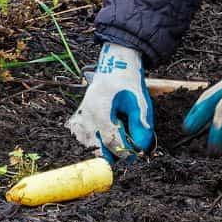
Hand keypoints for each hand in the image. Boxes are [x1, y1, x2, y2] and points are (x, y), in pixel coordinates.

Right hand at [67, 43, 153, 161]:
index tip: (135, 156)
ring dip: (100, 148)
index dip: (124, 151)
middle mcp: (87, 112)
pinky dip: (90, 140)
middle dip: (111, 154)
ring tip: (116, 145)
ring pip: (86, 142)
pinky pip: (81, 134)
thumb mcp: (140, 101)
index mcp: (102, 108)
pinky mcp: (79, 113)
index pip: (110, 139)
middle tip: (126, 155)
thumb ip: (141, 123)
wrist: (115, 65)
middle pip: (95, 145)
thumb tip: (142, 146)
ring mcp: (81, 112)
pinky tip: (103, 138)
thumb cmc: (128, 82)